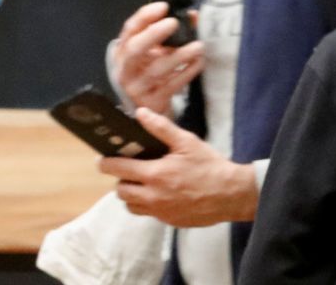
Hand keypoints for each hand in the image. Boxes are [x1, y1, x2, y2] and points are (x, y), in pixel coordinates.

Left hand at [97, 107, 257, 226]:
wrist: (232, 195)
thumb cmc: (210, 167)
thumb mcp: (186, 142)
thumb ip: (160, 128)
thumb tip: (140, 113)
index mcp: (155, 175)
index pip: (118, 170)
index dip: (106, 163)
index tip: (102, 159)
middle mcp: (154, 197)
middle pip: (121, 191)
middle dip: (120, 179)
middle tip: (128, 169)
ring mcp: (161, 212)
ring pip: (131, 206)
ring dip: (131, 195)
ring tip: (142, 182)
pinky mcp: (170, 221)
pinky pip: (148, 214)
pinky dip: (147, 204)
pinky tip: (159, 192)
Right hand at [112, 1, 204, 115]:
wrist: (148, 104)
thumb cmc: (150, 71)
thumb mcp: (153, 51)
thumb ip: (168, 33)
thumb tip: (192, 16)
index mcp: (123, 51)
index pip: (130, 29)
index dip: (145, 16)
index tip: (163, 7)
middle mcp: (126, 68)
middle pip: (135, 49)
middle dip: (153, 34)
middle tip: (174, 23)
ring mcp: (138, 86)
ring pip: (156, 69)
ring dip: (179, 56)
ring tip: (197, 46)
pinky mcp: (153, 101)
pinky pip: (171, 86)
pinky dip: (187, 73)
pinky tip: (198, 62)